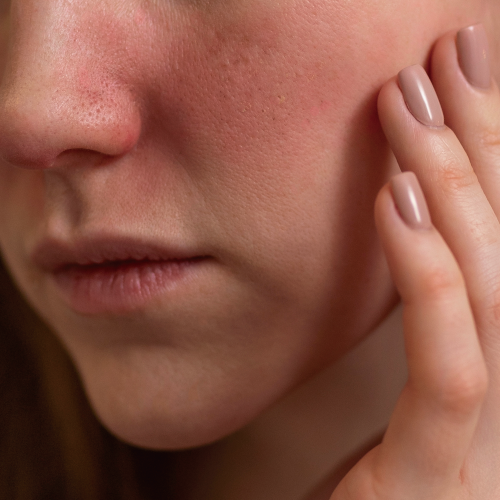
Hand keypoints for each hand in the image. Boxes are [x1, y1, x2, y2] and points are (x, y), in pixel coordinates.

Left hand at [332, 24, 499, 498]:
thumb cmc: (380, 470)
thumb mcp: (413, 377)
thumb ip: (433, 312)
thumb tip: (421, 214)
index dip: (497, 146)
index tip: (462, 73)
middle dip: (483, 139)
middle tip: (446, 56)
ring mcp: (493, 445)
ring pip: (492, 287)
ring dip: (454, 182)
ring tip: (408, 104)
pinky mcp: (440, 475)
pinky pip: (452, 365)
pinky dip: (429, 275)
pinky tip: (396, 200)